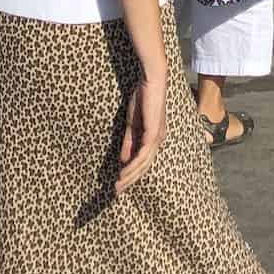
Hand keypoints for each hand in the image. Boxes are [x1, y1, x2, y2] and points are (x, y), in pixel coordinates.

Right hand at [115, 71, 167, 190]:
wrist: (151, 81)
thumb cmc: (143, 98)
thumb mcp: (132, 124)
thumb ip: (129, 142)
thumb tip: (123, 161)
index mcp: (154, 138)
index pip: (143, 161)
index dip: (132, 174)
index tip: (119, 184)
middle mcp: (157, 140)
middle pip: (144, 167)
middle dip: (130, 180)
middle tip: (116, 192)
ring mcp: (157, 137)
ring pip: (143, 164)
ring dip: (130, 176)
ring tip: (117, 186)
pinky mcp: (153, 133)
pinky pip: (143, 154)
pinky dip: (133, 165)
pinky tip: (123, 171)